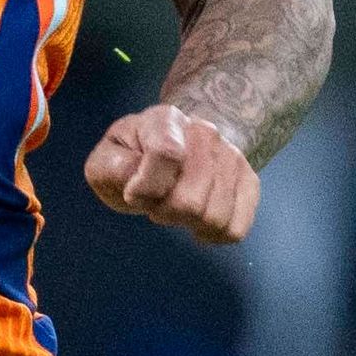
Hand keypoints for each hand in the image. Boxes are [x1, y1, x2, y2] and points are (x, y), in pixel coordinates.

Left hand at [83, 105, 263, 244]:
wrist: (173, 150)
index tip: (133, 193)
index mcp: (165, 120)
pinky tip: (197, 224)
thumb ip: (113, 169)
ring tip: (176, 208)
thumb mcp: (107, 160)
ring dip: (188, 223)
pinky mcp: (248, 181)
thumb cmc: (134, 160)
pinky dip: (212, 235)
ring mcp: (231, 157)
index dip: (147, 187)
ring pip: (214, 216)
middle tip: (156, 202)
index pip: (167, 154)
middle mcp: (205, 133)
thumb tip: (137, 186)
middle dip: (165, 212)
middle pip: (191, 199)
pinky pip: (235, 227)